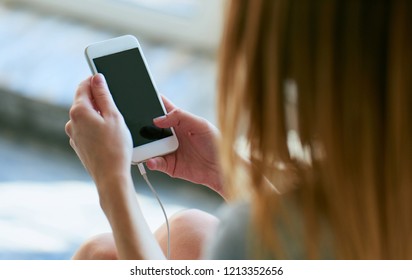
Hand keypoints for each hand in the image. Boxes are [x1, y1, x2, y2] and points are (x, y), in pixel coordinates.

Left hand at [65, 74, 132, 188]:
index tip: (106, 79)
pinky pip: (87, 130)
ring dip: (99, 115)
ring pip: (86, 116)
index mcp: (79, 111)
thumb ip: (104, 94)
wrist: (111, 176)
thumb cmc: (115, 147)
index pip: (84, 86)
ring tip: (116, 125)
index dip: (96, 80)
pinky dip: (97, 128)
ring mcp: (74, 135)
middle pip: (84, 101)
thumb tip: (97, 78)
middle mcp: (71, 122)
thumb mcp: (114, 116)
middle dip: (99, 100)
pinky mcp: (79, 145)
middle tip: (116, 105)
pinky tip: (110, 136)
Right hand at [146, 97, 224, 197]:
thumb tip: (158, 119)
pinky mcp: (169, 166)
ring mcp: (169, 150)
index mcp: (179, 121)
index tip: (140, 99)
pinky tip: (151, 160)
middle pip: (150, 128)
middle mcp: (171, 135)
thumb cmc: (216, 143)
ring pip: (150, 146)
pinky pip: (156, 163)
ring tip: (140, 145)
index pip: (162, 108)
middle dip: (141, 126)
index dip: (151, 102)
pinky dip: (151, 162)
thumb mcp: (201, 124)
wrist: (223, 168)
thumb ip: (180, 117)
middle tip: (133, 126)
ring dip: (143, 146)